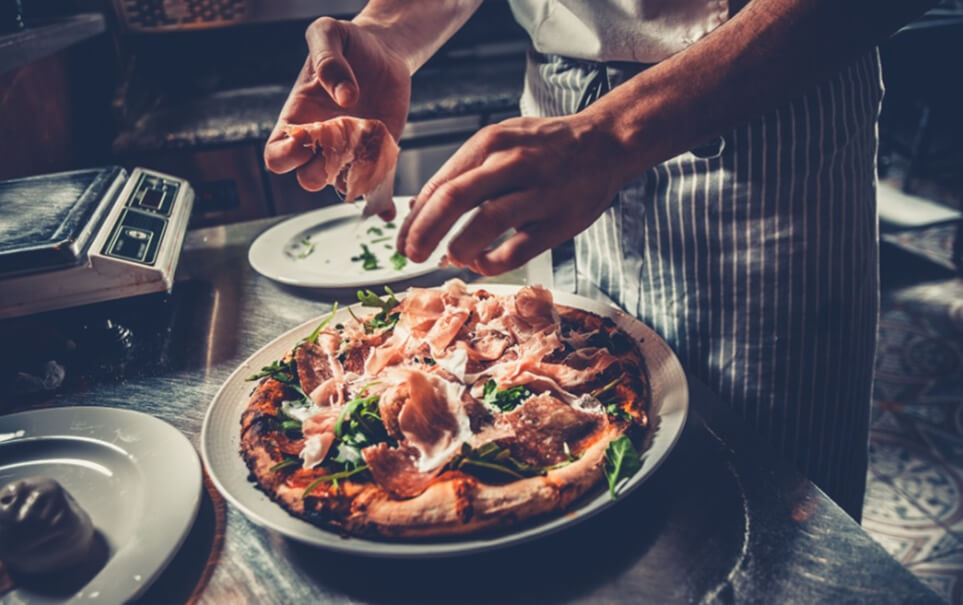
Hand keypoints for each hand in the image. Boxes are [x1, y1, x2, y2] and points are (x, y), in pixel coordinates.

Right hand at [264, 17, 410, 219]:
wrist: (384, 51)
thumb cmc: (347, 44)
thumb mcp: (328, 34)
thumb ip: (327, 59)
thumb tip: (344, 97)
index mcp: (298, 119)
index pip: (276, 156)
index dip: (286, 156)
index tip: (307, 138)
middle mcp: (321, 143)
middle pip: (307, 178)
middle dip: (321, 171)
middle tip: (342, 145)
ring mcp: (350, 152)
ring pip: (342, 186)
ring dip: (355, 179)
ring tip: (370, 154)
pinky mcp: (378, 155)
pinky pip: (375, 185)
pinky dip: (381, 201)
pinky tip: (388, 208)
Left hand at [397, 115, 626, 274]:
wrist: (606, 143)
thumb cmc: (546, 147)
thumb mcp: (501, 140)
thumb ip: (465, 171)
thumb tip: (423, 209)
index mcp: (491, 142)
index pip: (440, 183)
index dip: (415, 217)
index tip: (402, 239)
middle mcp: (513, 163)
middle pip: (454, 199)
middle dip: (425, 232)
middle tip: (411, 255)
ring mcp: (539, 192)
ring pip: (485, 224)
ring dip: (458, 248)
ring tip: (450, 258)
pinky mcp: (560, 220)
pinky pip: (517, 249)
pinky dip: (492, 262)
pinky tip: (483, 262)